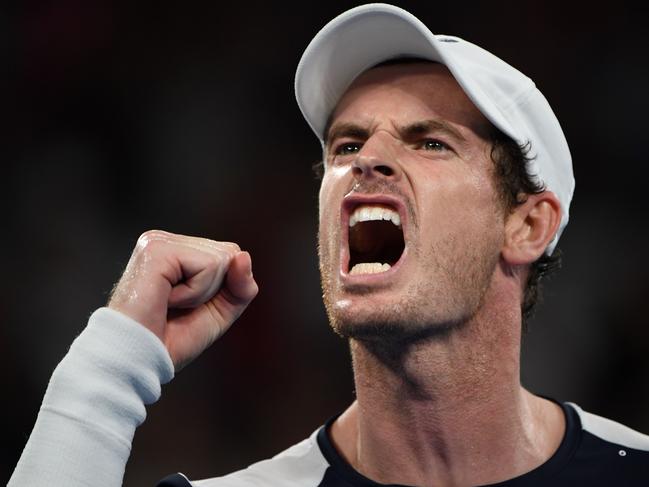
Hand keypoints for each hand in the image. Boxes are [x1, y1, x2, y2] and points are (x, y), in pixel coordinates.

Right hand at [108, 230, 257, 369]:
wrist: (138, 360)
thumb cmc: (172, 339)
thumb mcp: (220, 311)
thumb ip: (241, 285)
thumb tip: (243, 255)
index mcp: (177, 250)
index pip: (230, 254)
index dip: (223, 288)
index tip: (188, 306)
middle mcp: (166, 240)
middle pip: (229, 253)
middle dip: (213, 290)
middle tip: (177, 307)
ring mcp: (158, 241)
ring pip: (221, 259)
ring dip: (202, 293)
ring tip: (169, 303)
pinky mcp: (157, 249)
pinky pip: (208, 266)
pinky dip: (195, 292)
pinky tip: (166, 299)